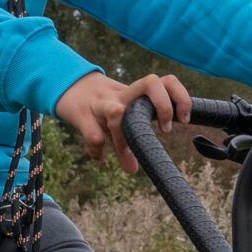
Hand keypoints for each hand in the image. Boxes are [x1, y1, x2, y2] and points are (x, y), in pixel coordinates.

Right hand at [53, 71, 190, 172]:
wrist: (66, 86)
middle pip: (150, 84)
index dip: (180, 97)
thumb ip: (129, 142)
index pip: (166, 82)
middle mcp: (122, 96)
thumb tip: (133, 170)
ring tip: (127, 146)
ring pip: (116, 110)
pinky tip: (99, 158)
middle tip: (166, 130)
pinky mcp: (80, 114)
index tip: (184, 119)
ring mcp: (101, 104)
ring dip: (123, 127)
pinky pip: (92, 133)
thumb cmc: (99, 104)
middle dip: (164, 107)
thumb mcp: (118, 119)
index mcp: (135, 95)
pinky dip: (97, 149)